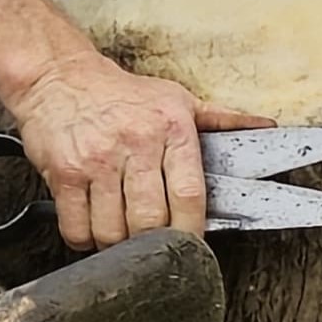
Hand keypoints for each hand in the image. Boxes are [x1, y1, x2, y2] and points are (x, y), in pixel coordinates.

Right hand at [1, 50, 256, 247]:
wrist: (56, 75)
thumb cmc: (120, 93)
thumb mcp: (175, 99)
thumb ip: (220, 120)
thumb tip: (265, 128)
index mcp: (170, 129)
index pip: (189, 195)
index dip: (192, 231)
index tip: (191, 245)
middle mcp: (135, 144)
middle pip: (151, 221)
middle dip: (152, 242)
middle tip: (151, 241)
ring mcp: (97, 160)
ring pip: (113, 232)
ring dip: (117, 244)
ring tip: (120, 233)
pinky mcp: (64, 173)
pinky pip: (77, 228)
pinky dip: (84, 239)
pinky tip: (91, 226)